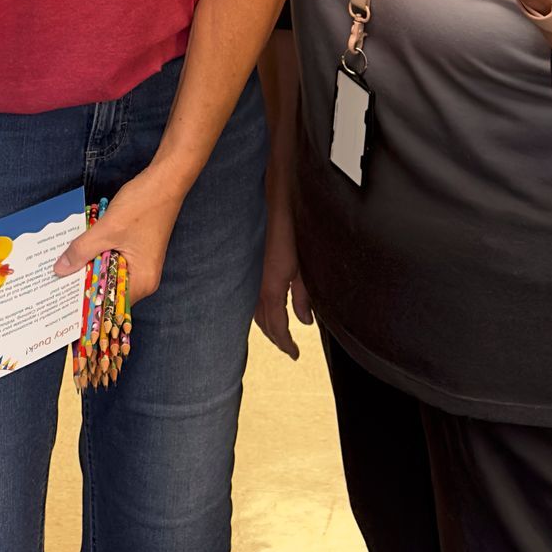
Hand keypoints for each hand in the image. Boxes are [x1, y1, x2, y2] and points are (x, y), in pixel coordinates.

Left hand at [53, 167, 184, 305]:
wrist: (165, 180)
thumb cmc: (142, 206)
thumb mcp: (107, 230)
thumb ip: (82, 251)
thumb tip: (60, 270)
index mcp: (141, 282)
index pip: (109, 304)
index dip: (85, 305)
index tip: (61, 304)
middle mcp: (143, 278)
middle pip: (107, 290)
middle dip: (84, 284)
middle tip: (55, 284)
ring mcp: (140, 264)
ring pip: (107, 273)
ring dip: (89, 267)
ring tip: (62, 267)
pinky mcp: (135, 250)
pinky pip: (112, 260)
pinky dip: (97, 255)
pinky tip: (79, 250)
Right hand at [255, 200, 314, 358]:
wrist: (272, 197)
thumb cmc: (290, 227)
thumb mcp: (304, 265)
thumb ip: (303, 295)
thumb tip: (305, 321)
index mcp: (272, 288)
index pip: (277, 328)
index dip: (286, 344)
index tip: (295, 355)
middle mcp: (256, 286)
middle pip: (263, 324)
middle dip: (276, 338)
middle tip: (288, 347)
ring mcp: (249, 276)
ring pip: (254, 312)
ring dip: (266, 325)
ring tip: (278, 332)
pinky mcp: (246, 266)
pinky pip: (249, 297)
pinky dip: (257, 309)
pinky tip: (263, 307)